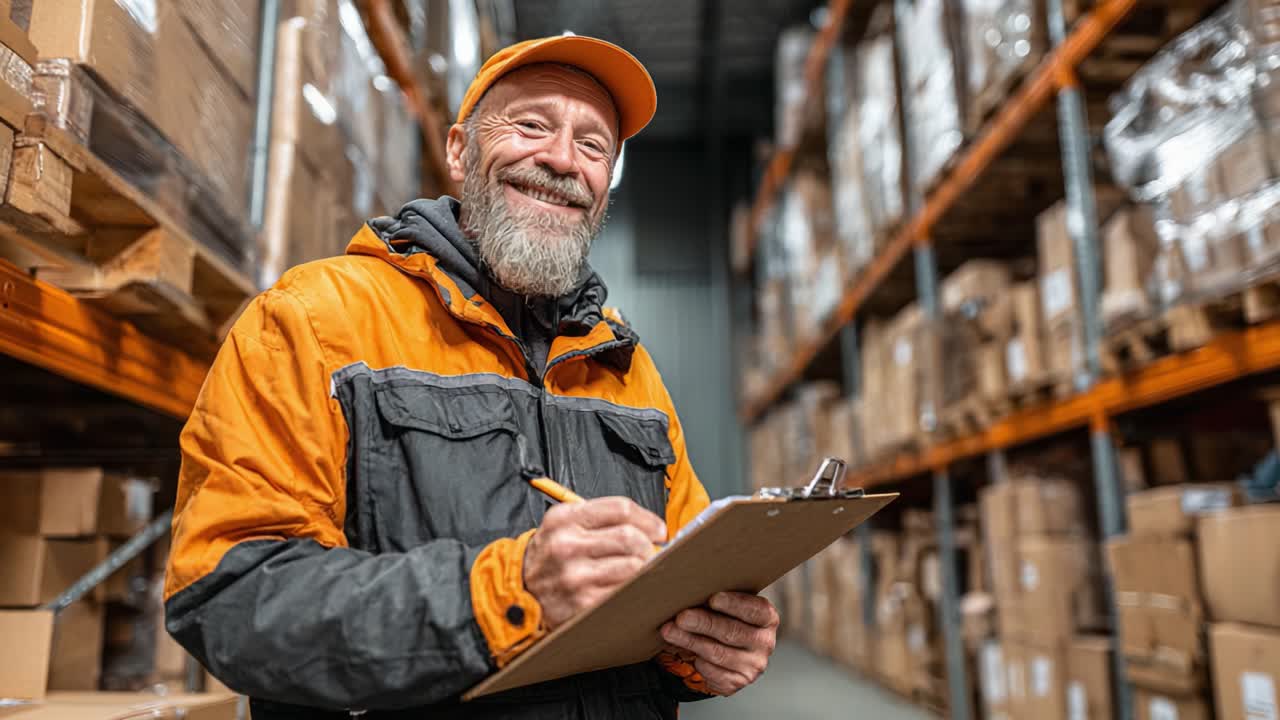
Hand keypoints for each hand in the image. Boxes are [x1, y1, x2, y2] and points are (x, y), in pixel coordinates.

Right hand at [523, 497, 665, 627]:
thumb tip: (649, 527)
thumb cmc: (550, 555)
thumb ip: (600, 518)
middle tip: (651, 552)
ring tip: (640, 570)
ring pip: (632, 567)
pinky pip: (624, 592)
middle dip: (649, 546)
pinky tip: (630, 588)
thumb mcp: (563, 524)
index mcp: (564, 519)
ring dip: (644, 569)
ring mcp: (574, 577)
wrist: (520, 590)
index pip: (620, 509)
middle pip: (630, 538)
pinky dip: (634, 590)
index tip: (658, 530)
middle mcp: (567, 545)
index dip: (647, 519)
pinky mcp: (582, 604)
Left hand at [660, 592, 778, 695]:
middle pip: (732, 632)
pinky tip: (688, 651)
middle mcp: (764, 642)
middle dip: (704, 623)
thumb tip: (691, 589)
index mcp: (767, 618)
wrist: (730, 650)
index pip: (755, 610)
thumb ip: (719, 598)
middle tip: (682, 617)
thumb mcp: (729, 606)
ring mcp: (753, 665)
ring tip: (670, 631)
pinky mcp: (737, 681)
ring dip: (690, 641)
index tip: (712, 599)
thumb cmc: (726, 618)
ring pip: (718, 653)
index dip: (734, 605)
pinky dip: (697, 661)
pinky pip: (712, 672)